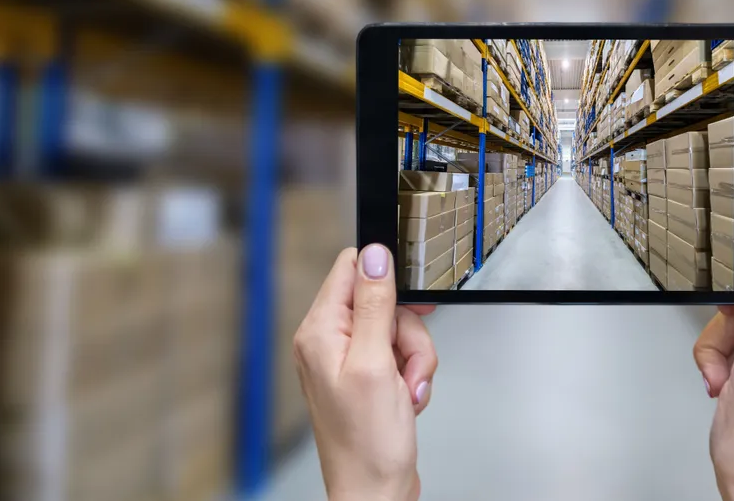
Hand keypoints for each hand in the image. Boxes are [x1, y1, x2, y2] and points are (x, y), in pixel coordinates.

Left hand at [292, 245, 438, 500]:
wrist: (374, 492)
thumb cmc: (367, 443)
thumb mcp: (376, 365)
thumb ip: (375, 305)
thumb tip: (374, 255)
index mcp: (319, 331)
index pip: (351, 268)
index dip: (385, 278)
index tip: (406, 305)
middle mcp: (328, 341)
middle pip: (383, 300)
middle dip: (408, 332)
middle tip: (405, 363)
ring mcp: (348, 359)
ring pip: (399, 329)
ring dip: (414, 358)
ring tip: (407, 389)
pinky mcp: (367, 376)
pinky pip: (400, 354)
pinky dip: (412, 374)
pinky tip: (406, 397)